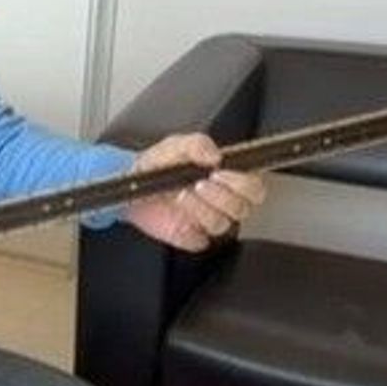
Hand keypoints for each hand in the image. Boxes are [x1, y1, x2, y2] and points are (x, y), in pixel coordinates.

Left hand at [124, 133, 266, 251]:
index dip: (243, 183)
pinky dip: (188, 229)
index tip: (220, 172)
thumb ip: (196, 145)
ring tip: (182, 194)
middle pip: (243, 208)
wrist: (132, 182)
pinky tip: (177, 215)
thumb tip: (214, 155)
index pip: (253, 188)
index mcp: (227, 179)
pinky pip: (199, 240)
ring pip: (222, 223)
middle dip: (223, 196)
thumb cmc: (159, 163)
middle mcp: (222, 202)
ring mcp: (207, 221)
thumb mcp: (176, 145)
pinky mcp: (190, 236)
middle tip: (201, 184)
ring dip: (202, 208)